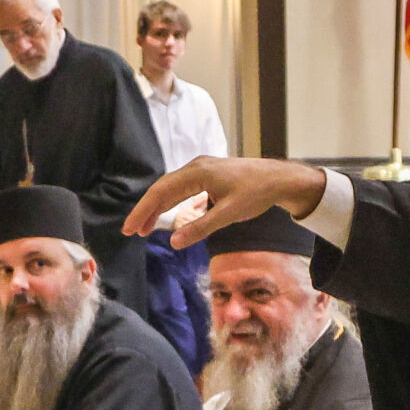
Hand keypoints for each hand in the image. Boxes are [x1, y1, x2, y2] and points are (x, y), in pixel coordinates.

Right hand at [124, 157, 328, 247]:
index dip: (143, 212)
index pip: (161, 192)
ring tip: (144, 228)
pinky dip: (170, 202)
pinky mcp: (208, 174)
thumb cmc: (256, 194)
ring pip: (170, 188)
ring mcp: (201, 169)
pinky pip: (181, 188)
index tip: (129, 229)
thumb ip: (201, 228)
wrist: (279, 178)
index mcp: (197, 173)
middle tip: (131, 231)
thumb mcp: (229, 214)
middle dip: (145, 211)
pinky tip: (166, 215)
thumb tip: (174, 243)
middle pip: (161, 189)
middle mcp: (195, 167)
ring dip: (157, 208)